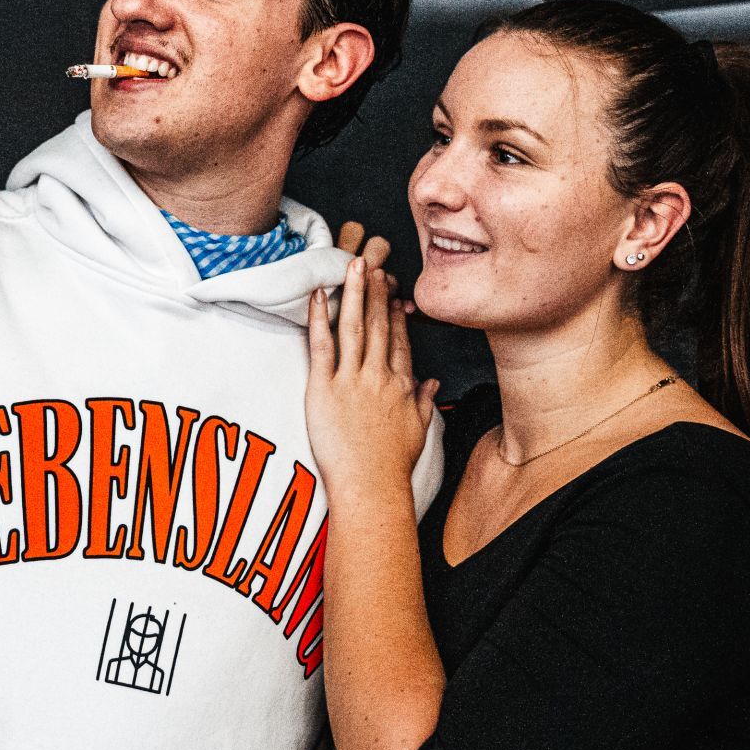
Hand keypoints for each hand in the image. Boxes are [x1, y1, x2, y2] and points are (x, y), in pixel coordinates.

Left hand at [305, 251, 438, 494]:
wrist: (372, 486)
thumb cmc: (392, 466)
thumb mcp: (418, 431)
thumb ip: (424, 402)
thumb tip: (430, 384)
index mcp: (401, 386)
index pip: (399, 341)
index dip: (394, 314)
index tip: (391, 292)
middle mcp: (379, 376)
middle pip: (378, 325)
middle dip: (375, 292)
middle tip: (372, 263)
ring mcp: (352, 380)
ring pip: (354, 326)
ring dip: (354, 293)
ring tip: (352, 265)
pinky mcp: (325, 388)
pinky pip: (321, 345)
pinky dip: (320, 318)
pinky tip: (318, 295)